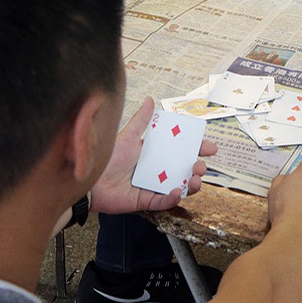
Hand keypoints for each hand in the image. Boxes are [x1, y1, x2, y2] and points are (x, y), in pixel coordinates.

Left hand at [91, 97, 215, 215]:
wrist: (91, 181)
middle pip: (184, 170)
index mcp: (155, 154)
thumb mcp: (128, 136)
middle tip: (201, 166)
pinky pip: (163, 202)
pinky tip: (176, 191)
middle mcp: (157, 171)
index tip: (211, 147)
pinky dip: (172, 198)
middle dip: (198, 168)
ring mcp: (153, 187)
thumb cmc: (108, 157)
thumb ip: (141, 121)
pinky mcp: (146, 201)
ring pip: (179, 187)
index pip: (181, 151)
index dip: (197, 149)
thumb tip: (151, 100)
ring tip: (196, 180)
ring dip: (191, 184)